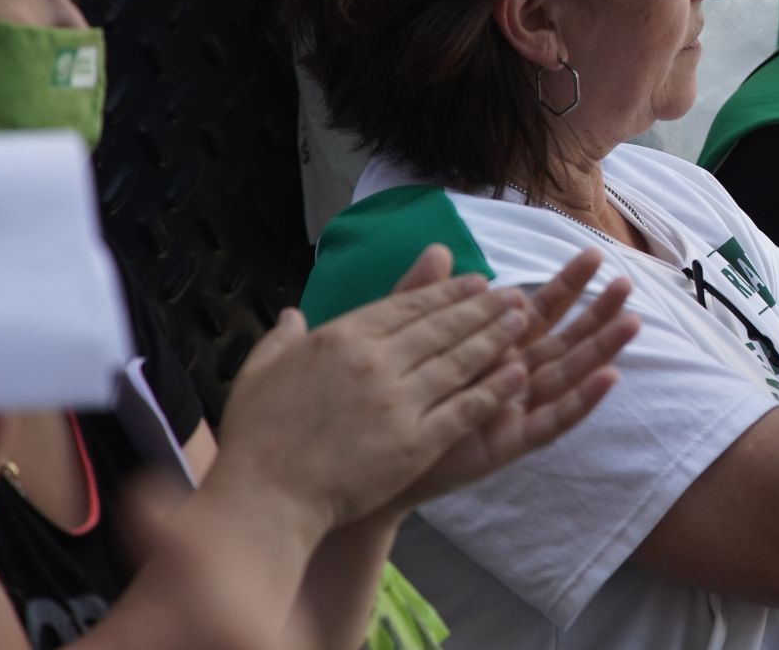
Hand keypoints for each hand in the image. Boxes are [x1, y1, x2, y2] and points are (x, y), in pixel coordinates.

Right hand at [211, 250, 536, 533]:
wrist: (265, 498)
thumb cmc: (255, 439)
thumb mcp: (259, 372)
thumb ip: (283, 338)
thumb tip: (293, 316)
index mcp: (341, 337)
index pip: (407, 305)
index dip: (447, 291)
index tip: (476, 281)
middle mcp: (376, 361)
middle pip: (442, 326)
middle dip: (484, 307)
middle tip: (514, 295)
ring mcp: (399, 401)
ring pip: (460, 360)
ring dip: (497, 338)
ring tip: (523, 323)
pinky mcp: (416, 442)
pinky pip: (465, 408)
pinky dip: (494, 390)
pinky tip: (517, 375)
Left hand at [378, 245, 638, 512]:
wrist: (361, 456)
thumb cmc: (383, 399)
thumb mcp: (402, 338)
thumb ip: (424, 298)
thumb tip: (439, 248)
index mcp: (491, 350)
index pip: (538, 311)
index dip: (565, 285)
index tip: (591, 255)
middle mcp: (510, 378)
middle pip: (564, 339)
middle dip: (595, 312)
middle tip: (626, 282)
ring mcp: (514, 411)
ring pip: (568, 374)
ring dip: (601, 348)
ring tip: (633, 321)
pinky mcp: (510, 442)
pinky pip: (553, 421)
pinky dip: (582, 401)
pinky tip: (608, 377)